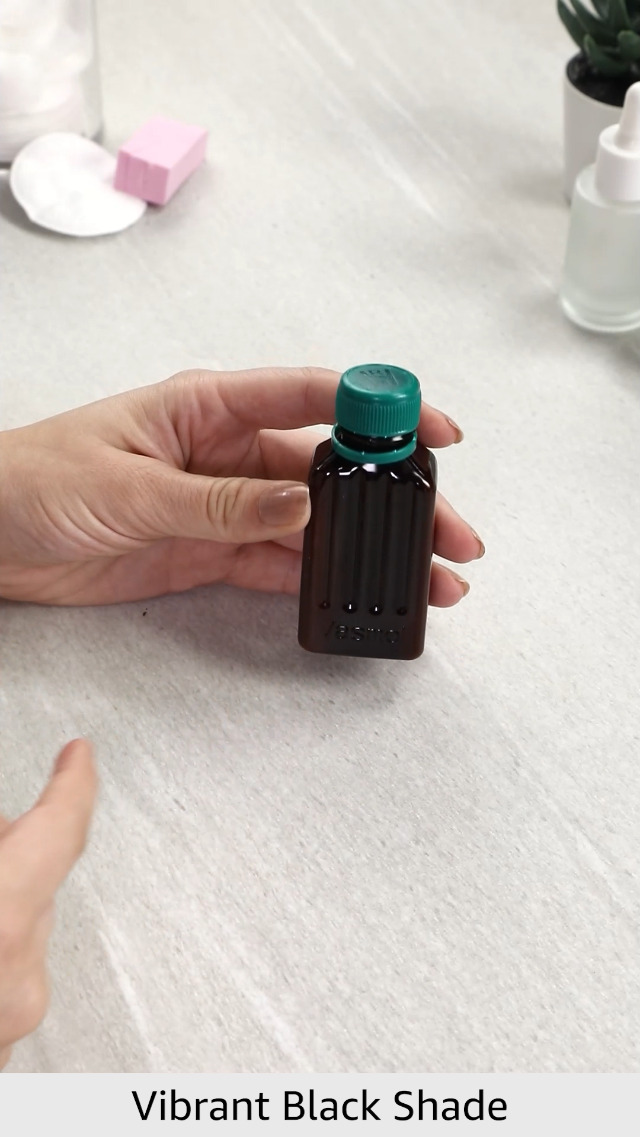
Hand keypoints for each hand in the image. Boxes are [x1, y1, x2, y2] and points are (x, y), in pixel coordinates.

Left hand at [0, 367, 482, 605]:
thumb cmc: (34, 478)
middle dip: (393, 497)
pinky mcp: (210, 552)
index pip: (311, 397)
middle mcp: (228, 453)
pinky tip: (356, 589)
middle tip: (446, 528)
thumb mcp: (130, 485)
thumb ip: (219, 501)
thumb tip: (299, 504)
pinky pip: (278, 564)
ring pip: (315, 524)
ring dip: (367, 548)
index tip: (431, 429)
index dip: (379, 409)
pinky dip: (319, 579)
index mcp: (209, 407)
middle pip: (331, 471)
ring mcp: (224, 505)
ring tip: (423, 572)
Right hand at [0, 740, 95, 1069]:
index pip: (61, 830)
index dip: (72, 783)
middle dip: (0, 842)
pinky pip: (4, 964)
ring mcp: (11, 1015)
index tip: (79, 755)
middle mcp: (17, 975)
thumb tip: (1, 827)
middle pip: (32, 874)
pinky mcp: (2, 1040)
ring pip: (15, 921)